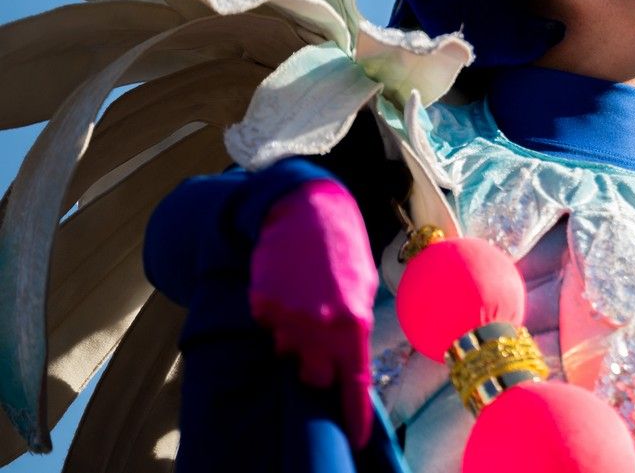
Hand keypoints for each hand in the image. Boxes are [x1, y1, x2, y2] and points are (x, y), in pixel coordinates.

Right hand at [249, 178, 378, 447]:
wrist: (306, 207)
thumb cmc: (342, 247)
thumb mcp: (362, 287)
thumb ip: (355, 326)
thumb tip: (347, 361)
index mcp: (353, 323)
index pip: (353, 383)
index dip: (354, 415)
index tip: (356, 438)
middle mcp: (320, 326)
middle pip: (315, 376)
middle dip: (317, 365)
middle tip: (320, 335)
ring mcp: (288, 317)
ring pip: (287, 351)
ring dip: (295, 336)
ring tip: (305, 297)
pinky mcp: (262, 305)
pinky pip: (267, 325)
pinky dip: (276, 313)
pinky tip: (287, 285)